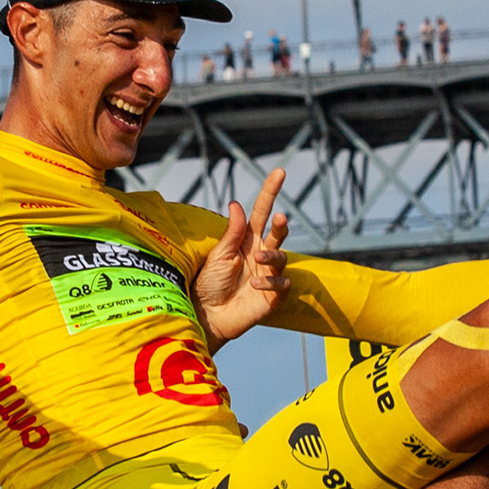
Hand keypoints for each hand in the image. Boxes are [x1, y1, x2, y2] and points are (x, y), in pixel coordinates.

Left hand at [195, 169, 292, 340]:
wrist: (206, 315)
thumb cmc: (208, 284)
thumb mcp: (218, 255)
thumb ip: (232, 233)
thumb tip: (237, 203)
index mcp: (246, 240)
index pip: (261, 212)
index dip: (270, 192)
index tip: (280, 172)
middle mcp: (260, 254)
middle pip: (277, 233)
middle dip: (281, 225)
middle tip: (279, 218)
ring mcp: (268, 273)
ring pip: (281, 257)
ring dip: (271, 255)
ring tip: (257, 259)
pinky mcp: (273, 296)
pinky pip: (281, 283)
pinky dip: (270, 281)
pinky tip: (254, 284)